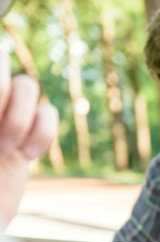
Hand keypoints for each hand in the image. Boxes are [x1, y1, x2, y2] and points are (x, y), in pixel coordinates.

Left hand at [0, 52, 57, 221]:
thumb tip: (6, 87)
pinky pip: (48, 115)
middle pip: (1, 60)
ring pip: (27, 85)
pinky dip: (44, 133)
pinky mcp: (26, 138)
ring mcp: (2, 118)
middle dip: (2, 94)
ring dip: (21, 116)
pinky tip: (29, 156)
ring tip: (7, 150)